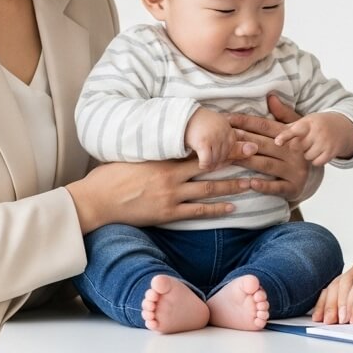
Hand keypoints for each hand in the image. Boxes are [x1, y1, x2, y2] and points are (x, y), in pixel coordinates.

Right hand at [65, 146, 255, 233]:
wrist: (98, 199)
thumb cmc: (111, 176)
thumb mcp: (133, 156)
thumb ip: (153, 151)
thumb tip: (166, 144)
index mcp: (163, 158)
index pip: (198, 149)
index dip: (219, 145)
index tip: (235, 139)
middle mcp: (171, 175)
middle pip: (210, 167)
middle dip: (234, 162)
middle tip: (254, 156)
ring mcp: (171, 195)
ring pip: (209, 189)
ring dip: (232, 186)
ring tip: (251, 183)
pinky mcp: (168, 213)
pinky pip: (198, 212)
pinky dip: (216, 209)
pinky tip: (232, 208)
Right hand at [184, 106, 233, 169]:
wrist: (182, 117)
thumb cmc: (201, 125)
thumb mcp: (220, 131)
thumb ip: (236, 142)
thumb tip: (256, 149)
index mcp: (230, 130)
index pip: (233, 152)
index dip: (225, 158)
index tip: (216, 156)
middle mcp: (224, 133)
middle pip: (226, 158)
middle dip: (218, 162)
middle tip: (209, 159)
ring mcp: (215, 137)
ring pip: (217, 161)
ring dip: (211, 165)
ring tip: (204, 161)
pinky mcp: (203, 143)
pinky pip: (207, 162)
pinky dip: (204, 165)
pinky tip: (200, 164)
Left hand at [227, 95, 313, 202]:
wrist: (320, 169)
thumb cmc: (298, 146)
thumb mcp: (295, 128)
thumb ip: (282, 113)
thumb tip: (271, 96)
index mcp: (291, 135)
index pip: (265, 126)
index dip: (246, 121)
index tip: (228, 119)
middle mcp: (293, 152)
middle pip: (264, 144)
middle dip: (243, 140)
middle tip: (224, 137)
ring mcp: (294, 170)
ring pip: (268, 164)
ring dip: (248, 161)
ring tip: (230, 159)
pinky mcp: (294, 188)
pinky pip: (278, 187)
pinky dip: (265, 186)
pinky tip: (251, 183)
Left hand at [275, 112, 352, 165]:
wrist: (343, 127)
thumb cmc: (316, 124)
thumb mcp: (302, 119)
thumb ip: (283, 114)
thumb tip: (269, 98)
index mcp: (307, 122)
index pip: (294, 130)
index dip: (285, 136)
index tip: (277, 142)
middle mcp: (317, 131)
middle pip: (297, 147)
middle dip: (297, 146)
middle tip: (303, 141)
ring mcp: (325, 142)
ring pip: (307, 156)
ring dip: (307, 154)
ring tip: (312, 145)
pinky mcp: (332, 152)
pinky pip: (316, 162)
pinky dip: (316, 160)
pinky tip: (319, 152)